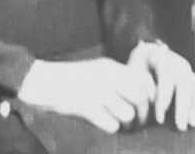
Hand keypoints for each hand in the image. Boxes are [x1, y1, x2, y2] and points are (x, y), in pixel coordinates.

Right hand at [18, 57, 154, 133]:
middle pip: (139, 98)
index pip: (144, 80)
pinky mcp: (87, 107)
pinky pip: (111, 125)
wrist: (44, 82)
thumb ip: (116, 78)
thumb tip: (140, 96)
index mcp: (111, 66)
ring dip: (127, 124)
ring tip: (120, 125)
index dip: (150, 95)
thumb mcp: (97, 71)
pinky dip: (110, 128)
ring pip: (128, 114)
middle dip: (142, 114)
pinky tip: (104, 124)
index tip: (147, 105)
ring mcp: (97, 91)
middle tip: (136, 122)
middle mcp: (107, 77)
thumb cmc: (72, 79)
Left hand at [127, 40, 194, 130]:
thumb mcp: (130, 75)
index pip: (165, 72)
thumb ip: (137, 84)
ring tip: (192, 124)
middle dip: (183, 104)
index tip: (159, 117)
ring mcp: (188, 72)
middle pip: (184, 79)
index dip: (164, 95)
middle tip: (180, 126)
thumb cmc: (134, 74)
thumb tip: (149, 99)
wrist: (142, 66)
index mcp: (158, 56)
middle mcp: (176, 62)